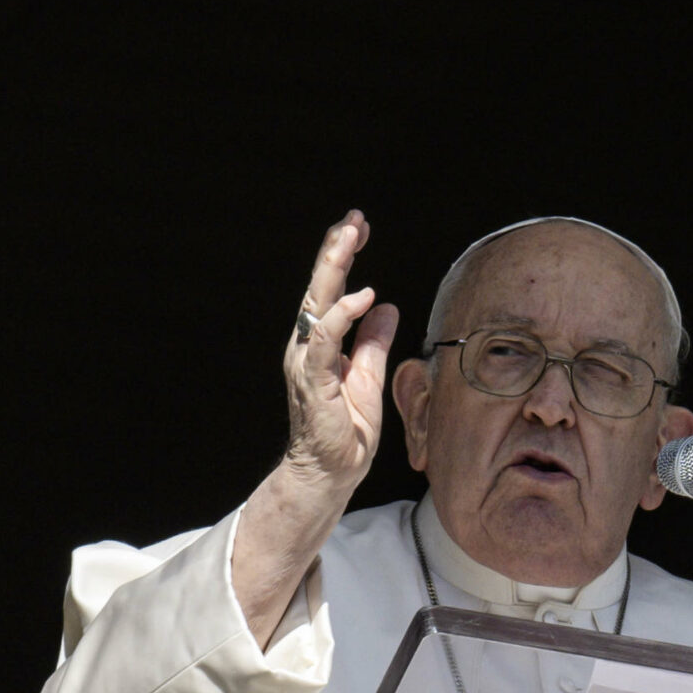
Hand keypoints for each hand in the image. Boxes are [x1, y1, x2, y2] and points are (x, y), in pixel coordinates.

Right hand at [279, 210, 399, 493]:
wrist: (332, 473)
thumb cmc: (347, 431)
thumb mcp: (370, 376)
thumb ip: (374, 342)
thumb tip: (386, 307)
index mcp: (319, 342)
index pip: (329, 290)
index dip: (342, 257)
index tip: (358, 228)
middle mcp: (307, 345)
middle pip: (319, 286)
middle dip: (336, 249)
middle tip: (353, 219)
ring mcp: (307, 361)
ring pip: (317, 303)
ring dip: (334, 267)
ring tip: (351, 238)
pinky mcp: (314, 380)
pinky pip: (326, 339)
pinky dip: (342, 315)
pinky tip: (363, 296)